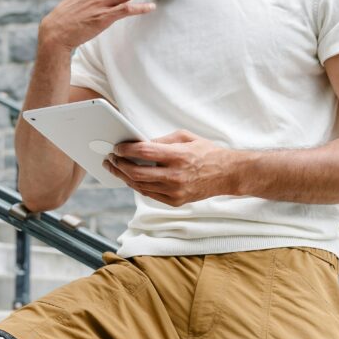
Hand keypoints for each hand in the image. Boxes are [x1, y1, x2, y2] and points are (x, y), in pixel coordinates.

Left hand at [103, 129, 243, 205]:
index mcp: (178, 156)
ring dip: (125, 177)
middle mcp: (175, 176)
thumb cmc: (207, 152)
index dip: (126, 150)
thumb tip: (140, 144)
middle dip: (120, 165)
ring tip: (116, 168)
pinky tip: (130, 178)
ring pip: (140, 186)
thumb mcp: (186, 137)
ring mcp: (175, 191)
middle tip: (111, 159)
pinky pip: (149, 194)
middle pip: (137, 173)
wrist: (227, 174)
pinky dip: (138, 186)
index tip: (117, 148)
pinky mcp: (175, 201)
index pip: (144, 153)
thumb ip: (162, 141)